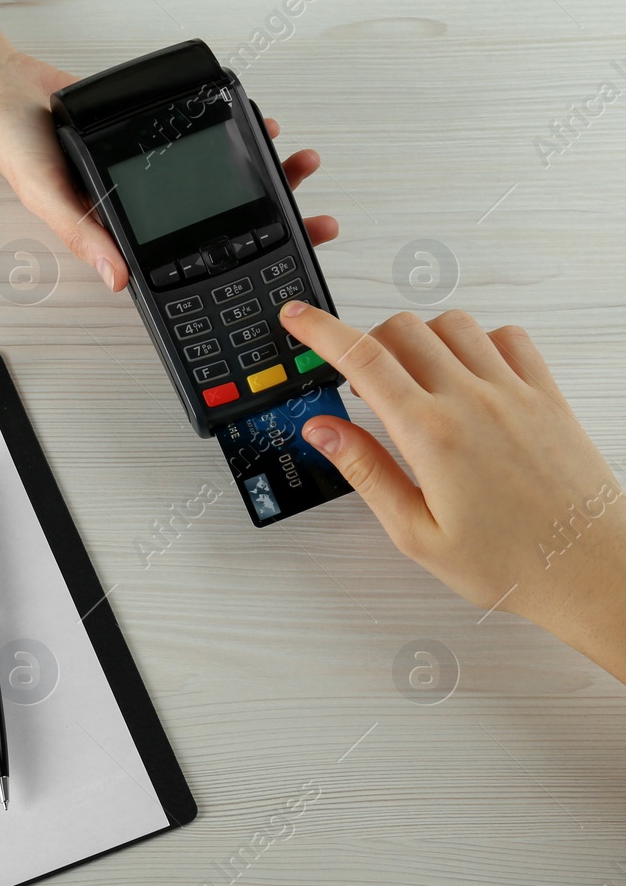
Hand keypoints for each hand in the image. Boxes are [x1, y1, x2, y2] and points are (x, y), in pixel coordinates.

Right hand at [0, 50, 338, 292]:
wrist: (5, 91)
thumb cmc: (16, 149)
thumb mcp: (48, 198)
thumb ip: (85, 235)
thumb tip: (117, 279)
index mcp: (120, 230)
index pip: (186, 257)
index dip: (234, 264)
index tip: (278, 264)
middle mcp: (144, 204)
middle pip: (218, 220)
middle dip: (270, 219)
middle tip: (315, 219)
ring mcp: (154, 170)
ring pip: (221, 179)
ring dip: (265, 174)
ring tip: (300, 165)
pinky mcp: (158, 133)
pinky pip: (206, 137)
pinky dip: (237, 132)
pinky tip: (265, 127)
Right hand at [280, 301, 625, 678]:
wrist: (589, 567)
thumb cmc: (510, 561)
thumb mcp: (415, 532)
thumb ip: (366, 471)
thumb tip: (324, 431)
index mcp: (431, 435)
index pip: (361, 358)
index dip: (320, 329)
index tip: (297, 317)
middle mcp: (472, 401)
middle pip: (401, 329)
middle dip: (365, 341)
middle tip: (357, 379)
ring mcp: (513, 391)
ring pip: (451, 324)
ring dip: (419, 338)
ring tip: (411, 377)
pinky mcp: (546, 393)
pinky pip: (507, 337)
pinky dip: (477, 340)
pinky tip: (468, 372)